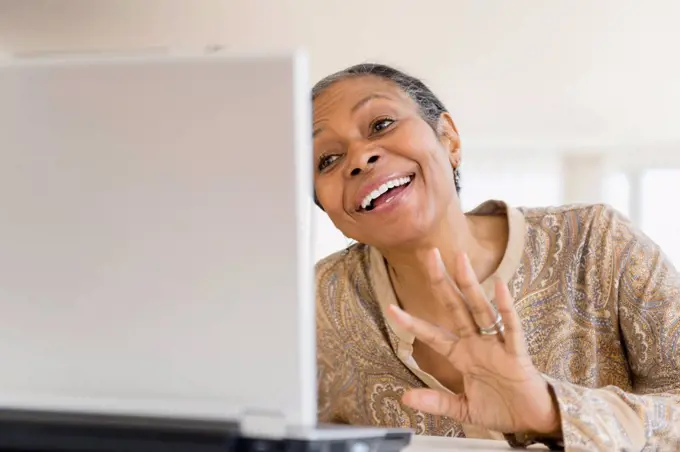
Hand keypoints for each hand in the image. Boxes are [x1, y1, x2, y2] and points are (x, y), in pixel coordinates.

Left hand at [385, 249, 560, 435]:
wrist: (532, 421)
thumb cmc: (501, 409)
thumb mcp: (463, 409)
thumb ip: (436, 401)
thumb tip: (405, 397)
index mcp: (462, 355)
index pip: (432, 333)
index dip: (412, 322)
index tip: (391, 308)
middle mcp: (477, 343)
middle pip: (455, 306)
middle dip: (441, 281)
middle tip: (429, 253)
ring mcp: (497, 345)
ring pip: (480, 309)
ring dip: (470, 284)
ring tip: (460, 259)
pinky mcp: (517, 353)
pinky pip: (511, 327)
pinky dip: (506, 307)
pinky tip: (499, 287)